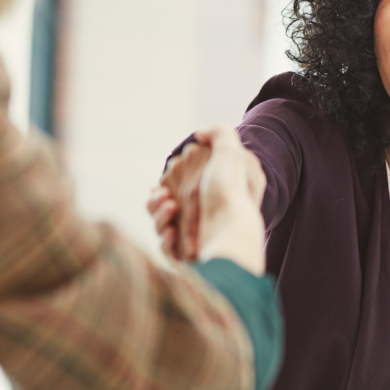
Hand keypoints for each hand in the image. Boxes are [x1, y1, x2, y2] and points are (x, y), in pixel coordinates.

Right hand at [148, 125, 266, 274]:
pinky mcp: (187, 257)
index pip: (180, 183)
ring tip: (170, 208)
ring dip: (158, 214)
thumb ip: (219, 133)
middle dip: (158, 198)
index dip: (170, 179)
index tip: (168, 176)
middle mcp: (203, 215)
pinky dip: (165, 238)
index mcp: (212, 193)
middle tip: (165, 196)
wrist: (231, 235)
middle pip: (164, 203)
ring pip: (160, 223)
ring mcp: (194, 237)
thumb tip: (200, 132)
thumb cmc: (230, 193)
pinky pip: (165, 246)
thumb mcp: (231, 153)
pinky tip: (172, 232)